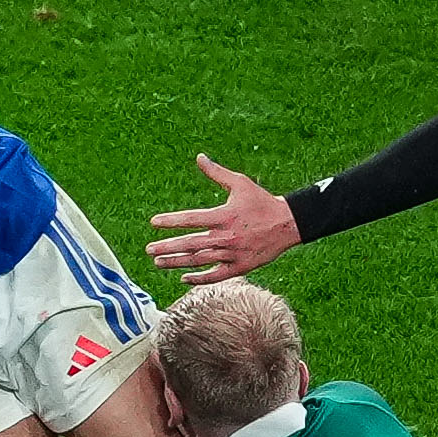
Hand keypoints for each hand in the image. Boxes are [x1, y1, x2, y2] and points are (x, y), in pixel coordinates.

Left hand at [145, 153, 302, 280]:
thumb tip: (199, 157)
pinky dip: (199, 279)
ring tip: (158, 262)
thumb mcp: (241, 183)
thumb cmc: (262, 201)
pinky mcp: (241, 267)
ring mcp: (233, 254)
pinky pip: (216, 275)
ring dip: (177, 262)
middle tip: (149, 250)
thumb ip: (217, 173)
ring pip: (199, 261)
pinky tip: (184, 278)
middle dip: (167, 247)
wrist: (288, 224)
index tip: (154, 222)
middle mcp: (226, 237)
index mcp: (224, 216)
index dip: (171, 221)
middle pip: (190, 244)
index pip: (191, 219)